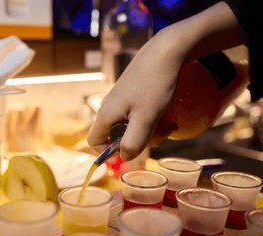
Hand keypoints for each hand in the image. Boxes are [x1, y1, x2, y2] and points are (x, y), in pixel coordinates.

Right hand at [87, 33, 180, 160]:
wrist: (165, 51)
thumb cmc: (154, 85)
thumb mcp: (145, 118)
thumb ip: (133, 142)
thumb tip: (125, 158)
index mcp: (106, 114)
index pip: (94, 142)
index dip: (107, 152)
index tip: (130, 152)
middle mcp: (109, 107)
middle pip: (116, 136)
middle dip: (137, 142)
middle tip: (158, 136)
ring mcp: (121, 99)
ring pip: (129, 125)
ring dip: (148, 131)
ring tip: (168, 125)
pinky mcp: (132, 93)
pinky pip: (136, 114)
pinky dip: (150, 119)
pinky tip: (166, 115)